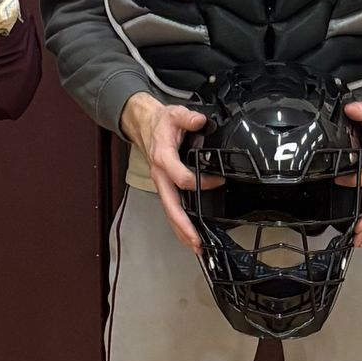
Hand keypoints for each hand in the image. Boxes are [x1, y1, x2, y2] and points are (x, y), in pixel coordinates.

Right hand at [122, 90, 210, 250]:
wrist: (143, 124)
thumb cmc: (160, 122)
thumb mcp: (174, 114)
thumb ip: (188, 117)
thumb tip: (199, 120)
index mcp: (163, 159)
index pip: (181, 178)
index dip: (200, 183)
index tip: (218, 181)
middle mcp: (160, 175)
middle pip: (171, 206)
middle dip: (183, 225)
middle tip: (196, 241)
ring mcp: (161, 184)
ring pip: (170, 212)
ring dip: (181, 230)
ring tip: (195, 246)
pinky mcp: (164, 187)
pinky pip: (171, 208)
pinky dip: (179, 224)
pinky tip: (189, 235)